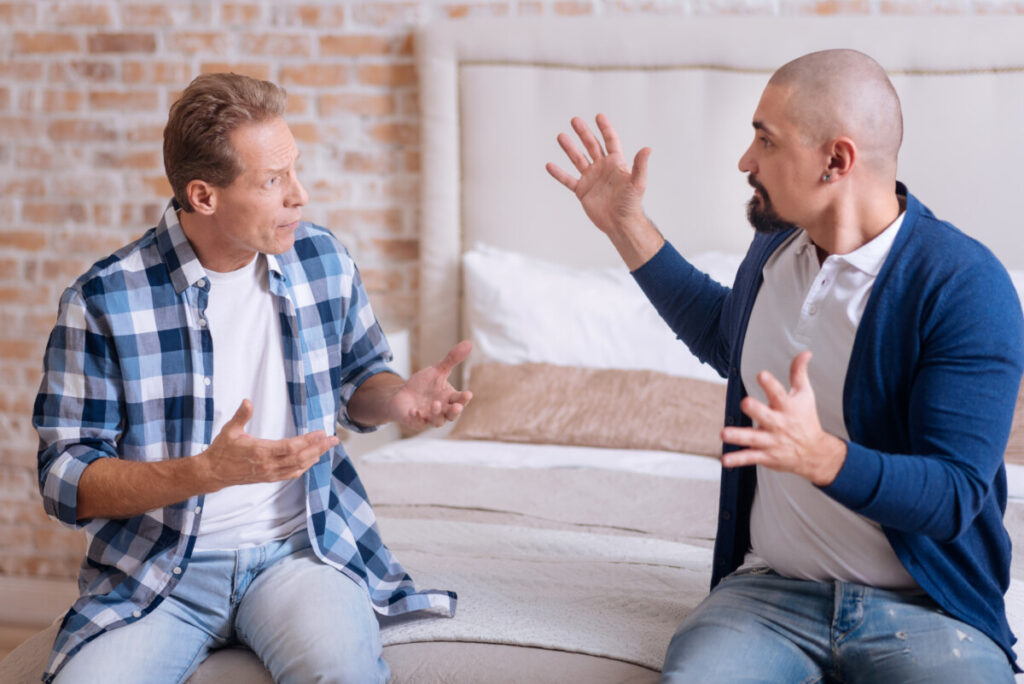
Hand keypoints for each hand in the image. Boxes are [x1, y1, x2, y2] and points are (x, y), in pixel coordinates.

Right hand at [200, 399, 338, 489]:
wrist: (213, 473)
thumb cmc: (222, 449)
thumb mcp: (230, 429)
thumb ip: (241, 415)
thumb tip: (248, 401)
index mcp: (261, 451)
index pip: (291, 447)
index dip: (308, 441)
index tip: (321, 433)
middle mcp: (268, 464)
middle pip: (300, 458)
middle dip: (319, 448)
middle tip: (334, 439)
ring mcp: (270, 473)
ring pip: (298, 467)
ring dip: (315, 457)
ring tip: (327, 447)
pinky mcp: (268, 478)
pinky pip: (291, 475)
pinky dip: (304, 468)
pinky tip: (311, 461)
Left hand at [387, 340, 472, 429]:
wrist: (402, 395)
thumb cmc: (423, 384)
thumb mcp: (437, 370)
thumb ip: (452, 359)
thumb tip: (468, 343)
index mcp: (449, 399)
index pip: (460, 400)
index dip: (464, 398)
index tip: (468, 394)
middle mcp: (442, 411)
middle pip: (452, 414)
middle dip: (455, 411)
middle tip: (457, 407)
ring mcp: (429, 418)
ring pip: (437, 421)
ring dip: (436, 414)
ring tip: (434, 404)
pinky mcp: (416, 422)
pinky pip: (418, 423)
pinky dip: (416, 418)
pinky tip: (414, 411)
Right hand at [546, 113, 650, 233]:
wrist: (620, 223)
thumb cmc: (631, 204)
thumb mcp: (638, 182)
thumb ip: (640, 165)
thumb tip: (647, 149)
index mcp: (616, 163)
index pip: (610, 141)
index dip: (605, 129)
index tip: (598, 116)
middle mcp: (602, 168)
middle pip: (592, 145)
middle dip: (583, 133)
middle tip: (575, 120)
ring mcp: (591, 178)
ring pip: (578, 159)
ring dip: (569, 148)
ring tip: (561, 136)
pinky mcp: (582, 190)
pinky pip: (568, 180)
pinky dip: (559, 173)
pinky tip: (549, 165)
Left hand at [720, 351, 846, 485]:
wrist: (814, 453)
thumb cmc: (806, 420)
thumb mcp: (805, 395)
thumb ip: (799, 373)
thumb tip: (805, 352)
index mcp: (787, 407)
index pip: (779, 394)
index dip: (770, 384)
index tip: (762, 375)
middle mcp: (778, 424)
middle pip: (765, 415)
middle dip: (755, 409)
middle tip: (745, 403)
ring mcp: (771, 441)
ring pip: (753, 438)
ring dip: (738, 436)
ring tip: (723, 433)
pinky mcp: (765, 455)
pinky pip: (749, 458)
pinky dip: (737, 460)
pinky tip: (725, 460)